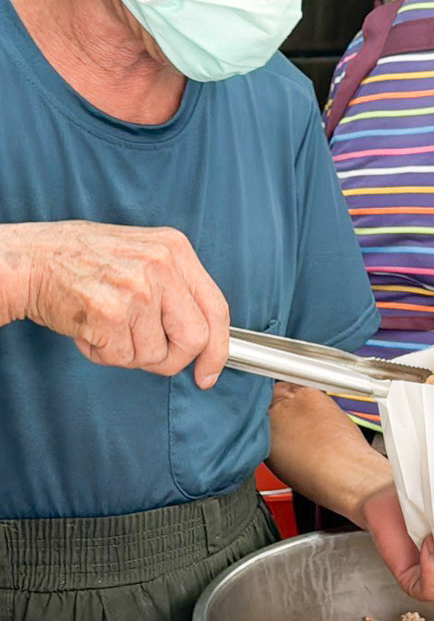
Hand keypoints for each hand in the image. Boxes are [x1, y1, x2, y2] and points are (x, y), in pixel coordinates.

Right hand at [7, 220, 228, 386]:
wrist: (28, 260)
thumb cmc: (81, 261)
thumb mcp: (143, 255)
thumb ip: (175, 288)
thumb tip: (202, 337)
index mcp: (176, 249)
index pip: (217, 307)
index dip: (218, 348)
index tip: (209, 371)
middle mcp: (162, 266)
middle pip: (196, 338)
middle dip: (174, 360)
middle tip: (150, 356)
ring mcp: (138, 289)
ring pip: (155, 354)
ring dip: (129, 354)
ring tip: (107, 326)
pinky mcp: (111, 313)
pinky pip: (121, 358)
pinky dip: (103, 354)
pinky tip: (90, 329)